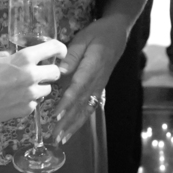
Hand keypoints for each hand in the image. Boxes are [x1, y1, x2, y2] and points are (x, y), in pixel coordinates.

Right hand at [0, 39, 65, 124]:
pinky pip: (35, 103)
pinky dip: (29, 101)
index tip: (60, 53)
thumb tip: (14, 57)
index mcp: (26, 58)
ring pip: (47, 90)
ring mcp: (31, 94)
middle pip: (56, 72)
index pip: (54, 47)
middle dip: (50, 72)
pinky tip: (16, 99)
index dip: (60, 49)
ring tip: (24, 88)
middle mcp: (32, 75)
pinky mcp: (27, 109)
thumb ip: (10, 56)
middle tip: (41, 73)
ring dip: (40, 88)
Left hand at [50, 14, 130, 144]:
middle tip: (55, 135)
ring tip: (62, 138)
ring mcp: (99, 86)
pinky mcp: (99, 88)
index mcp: (91, 67)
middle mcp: (96, 81)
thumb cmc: (98, 33)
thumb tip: (60, 71)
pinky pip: (91, 106)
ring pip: (87, 109)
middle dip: (67, 121)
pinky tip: (73, 128)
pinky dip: (81, 119)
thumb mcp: (83, 38)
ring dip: (74, 125)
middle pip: (81, 104)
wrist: (117, 33)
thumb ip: (71, 55)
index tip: (56, 114)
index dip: (67, 102)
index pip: (77, 88)